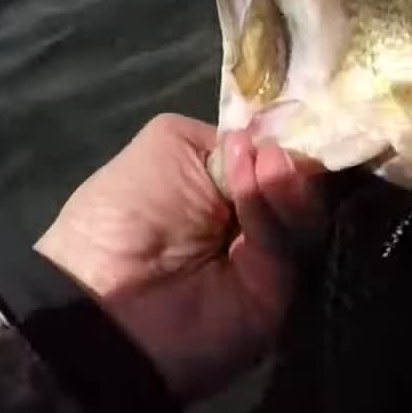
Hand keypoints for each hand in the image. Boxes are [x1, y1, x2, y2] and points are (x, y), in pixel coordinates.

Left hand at [34, 113, 322, 401]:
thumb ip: (227, 140)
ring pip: (305, 211)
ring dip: (286, 179)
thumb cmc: (125, 210)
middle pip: (302, 182)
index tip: (293, 117)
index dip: (288, 136)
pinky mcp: (279, 289)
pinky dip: (275, 208)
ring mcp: (268, 255)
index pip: (279, 154)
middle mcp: (253, 216)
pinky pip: (290, 245)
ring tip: (267, 160)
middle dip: (293, 157)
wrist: (105, 295)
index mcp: (227, 182)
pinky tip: (258, 179)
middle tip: (275, 146)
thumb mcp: (168, 144)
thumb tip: (270, 146)